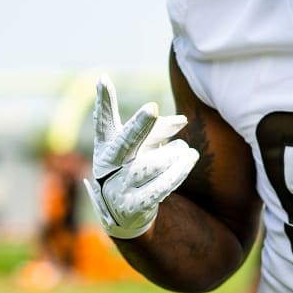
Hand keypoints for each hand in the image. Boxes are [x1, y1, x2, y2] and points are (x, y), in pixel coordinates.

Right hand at [83, 74, 198, 238]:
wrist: (123, 213)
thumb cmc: (132, 167)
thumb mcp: (140, 146)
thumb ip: (158, 129)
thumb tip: (182, 120)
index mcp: (106, 145)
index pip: (104, 120)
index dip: (103, 101)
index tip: (104, 79)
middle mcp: (108, 165)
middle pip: (124, 142)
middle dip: (138, 126)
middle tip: (152, 108)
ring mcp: (118, 187)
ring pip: (150, 165)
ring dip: (172, 154)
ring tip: (184, 149)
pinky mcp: (133, 206)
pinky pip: (161, 187)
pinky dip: (178, 171)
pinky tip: (189, 159)